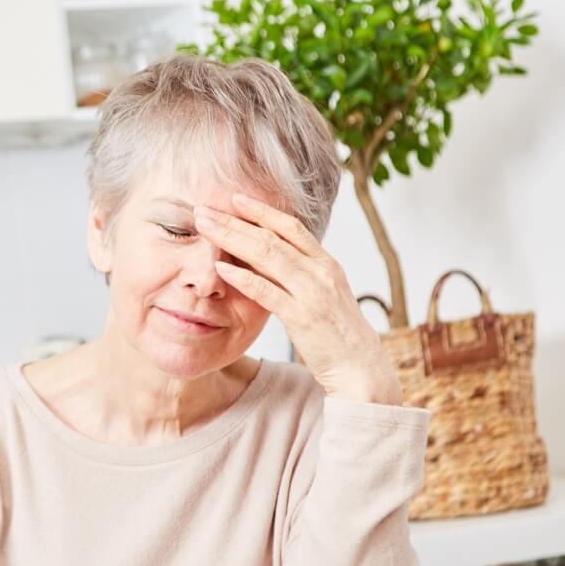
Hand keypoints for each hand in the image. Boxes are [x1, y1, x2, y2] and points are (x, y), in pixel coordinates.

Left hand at [195, 194, 401, 404]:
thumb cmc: (337, 333)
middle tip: (205, 210)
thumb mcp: (323, 295)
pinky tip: (221, 268)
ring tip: (205, 228)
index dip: (262, 210)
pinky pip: (267, 292)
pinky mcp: (302, 317)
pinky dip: (243, 278)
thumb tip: (270, 260)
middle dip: (235, 221)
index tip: (234, 198)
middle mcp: (321, 272)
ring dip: (232, 239)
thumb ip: (301, 275)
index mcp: (326, 263)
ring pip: (267, 256)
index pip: (291, 227)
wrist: (360, 367)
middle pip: (272, 237)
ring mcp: (312, 293)